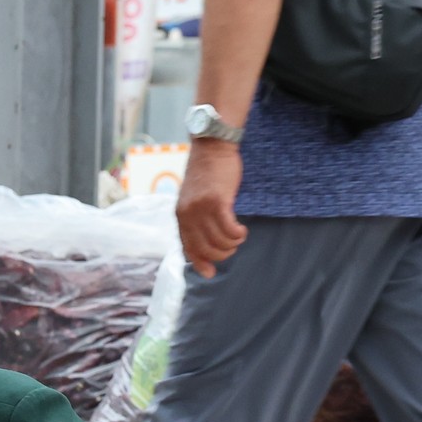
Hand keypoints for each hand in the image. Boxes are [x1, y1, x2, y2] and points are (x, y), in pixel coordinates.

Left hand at [177, 140, 245, 278]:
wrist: (211, 148)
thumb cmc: (206, 174)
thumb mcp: (193, 198)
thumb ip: (195, 218)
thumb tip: (203, 242)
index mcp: (180, 216)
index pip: (188, 248)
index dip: (200, 263)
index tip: (210, 273)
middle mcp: (188, 215)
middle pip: (206, 249)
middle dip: (222, 254)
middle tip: (232, 247)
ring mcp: (201, 209)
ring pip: (219, 241)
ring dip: (233, 243)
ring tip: (238, 235)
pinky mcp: (217, 201)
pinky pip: (229, 229)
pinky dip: (237, 234)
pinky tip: (242, 230)